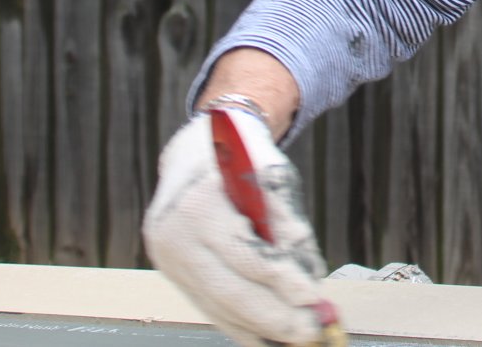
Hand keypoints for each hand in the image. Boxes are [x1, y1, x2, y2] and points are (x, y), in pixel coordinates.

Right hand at [142, 111, 329, 345]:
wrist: (194, 153)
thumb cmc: (242, 160)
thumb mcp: (272, 175)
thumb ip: (288, 221)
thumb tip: (310, 272)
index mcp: (199, 204)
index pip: (245, 254)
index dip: (282, 281)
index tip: (314, 297)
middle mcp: (173, 235)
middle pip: (228, 291)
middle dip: (274, 317)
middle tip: (311, 330)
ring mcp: (167, 259)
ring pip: (218, 306)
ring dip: (260, 329)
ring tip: (298, 338)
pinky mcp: (171, 274)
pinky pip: (209, 307)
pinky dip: (240, 326)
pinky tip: (267, 338)